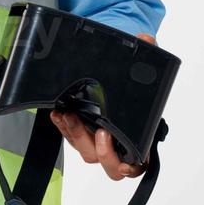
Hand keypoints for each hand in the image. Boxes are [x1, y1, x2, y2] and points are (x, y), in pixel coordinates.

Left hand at [50, 32, 156, 180]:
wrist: (107, 65)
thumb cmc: (127, 71)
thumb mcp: (137, 59)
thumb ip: (145, 51)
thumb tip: (146, 39)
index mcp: (138, 131)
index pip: (139, 161)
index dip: (132, 165)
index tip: (123, 161)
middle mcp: (117, 139)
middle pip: (110, 164)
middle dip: (103, 153)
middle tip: (99, 133)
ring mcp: (96, 136)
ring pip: (87, 152)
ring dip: (77, 136)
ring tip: (69, 115)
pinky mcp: (79, 129)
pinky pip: (70, 137)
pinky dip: (63, 128)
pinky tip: (57, 113)